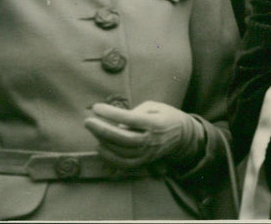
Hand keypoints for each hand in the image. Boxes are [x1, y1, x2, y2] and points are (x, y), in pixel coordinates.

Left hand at [84, 100, 204, 169]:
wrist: (182, 135)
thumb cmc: (165, 115)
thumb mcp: (154, 106)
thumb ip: (136, 112)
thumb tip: (116, 122)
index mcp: (155, 123)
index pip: (130, 119)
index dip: (112, 113)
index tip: (96, 107)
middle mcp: (152, 140)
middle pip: (123, 138)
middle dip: (102, 130)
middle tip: (87, 121)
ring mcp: (148, 153)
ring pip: (122, 152)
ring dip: (104, 142)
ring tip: (93, 131)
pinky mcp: (144, 162)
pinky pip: (124, 165)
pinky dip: (110, 158)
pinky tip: (100, 147)